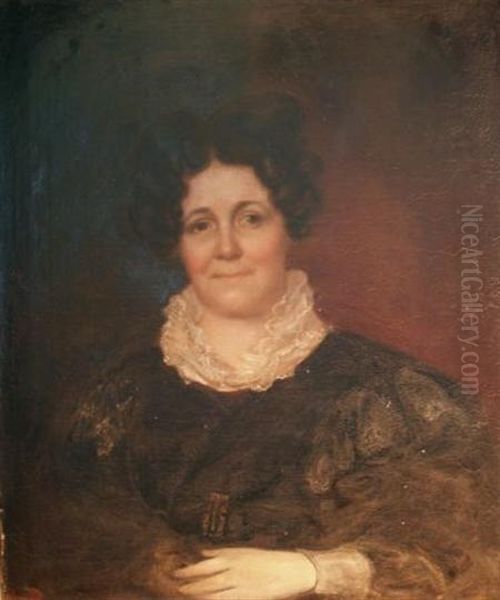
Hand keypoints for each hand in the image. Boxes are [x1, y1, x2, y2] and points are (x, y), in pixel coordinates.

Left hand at [173, 547, 316, 599]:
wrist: (291, 570)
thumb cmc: (267, 559)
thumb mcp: (243, 551)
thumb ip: (222, 552)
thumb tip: (202, 552)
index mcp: (232, 556)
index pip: (203, 565)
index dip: (188, 571)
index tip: (176, 574)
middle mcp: (233, 570)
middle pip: (205, 581)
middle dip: (189, 586)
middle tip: (177, 589)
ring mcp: (239, 585)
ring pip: (212, 593)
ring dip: (198, 595)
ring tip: (187, 595)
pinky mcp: (247, 597)